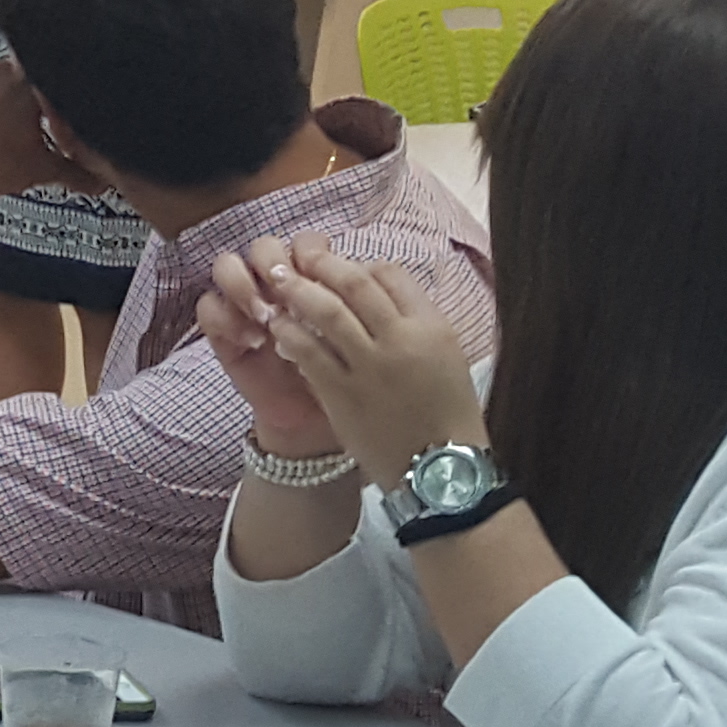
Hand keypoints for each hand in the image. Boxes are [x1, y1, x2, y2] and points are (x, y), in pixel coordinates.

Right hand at [192, 244, 335, 456]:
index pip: (305, 243)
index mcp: (310, 278)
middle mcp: (273, 284)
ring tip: (264, 314)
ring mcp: (243, 304)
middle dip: (270, 261)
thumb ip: (349, 308)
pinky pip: (208, 308)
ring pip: (226, 265)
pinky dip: (226, 318)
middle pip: (262, 246)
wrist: (312, 419)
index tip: (323, 279)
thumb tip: (355, 279)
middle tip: (285, 291)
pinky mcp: (221, 330)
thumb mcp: (353, 340)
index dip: (310, 250)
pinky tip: (253, 341)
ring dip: (242, 284)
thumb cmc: (339, 375)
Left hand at [254, 239, 484, 481]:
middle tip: (300, 257)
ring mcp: (369, 368)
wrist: (441, 469)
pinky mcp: (342, 395)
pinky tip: (279, 327)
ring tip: (279, 282)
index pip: (391, 275)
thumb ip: (415, 319)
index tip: (345, 268)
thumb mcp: (447, 354)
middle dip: (322, 264)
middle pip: (353, 284)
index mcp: (431, 327)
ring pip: (326, 313)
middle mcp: (400, 340)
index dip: (362, 265)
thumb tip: (377, 285)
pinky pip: (309, 353)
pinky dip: (290, 333)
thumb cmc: (448, 411)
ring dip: (298, 292)